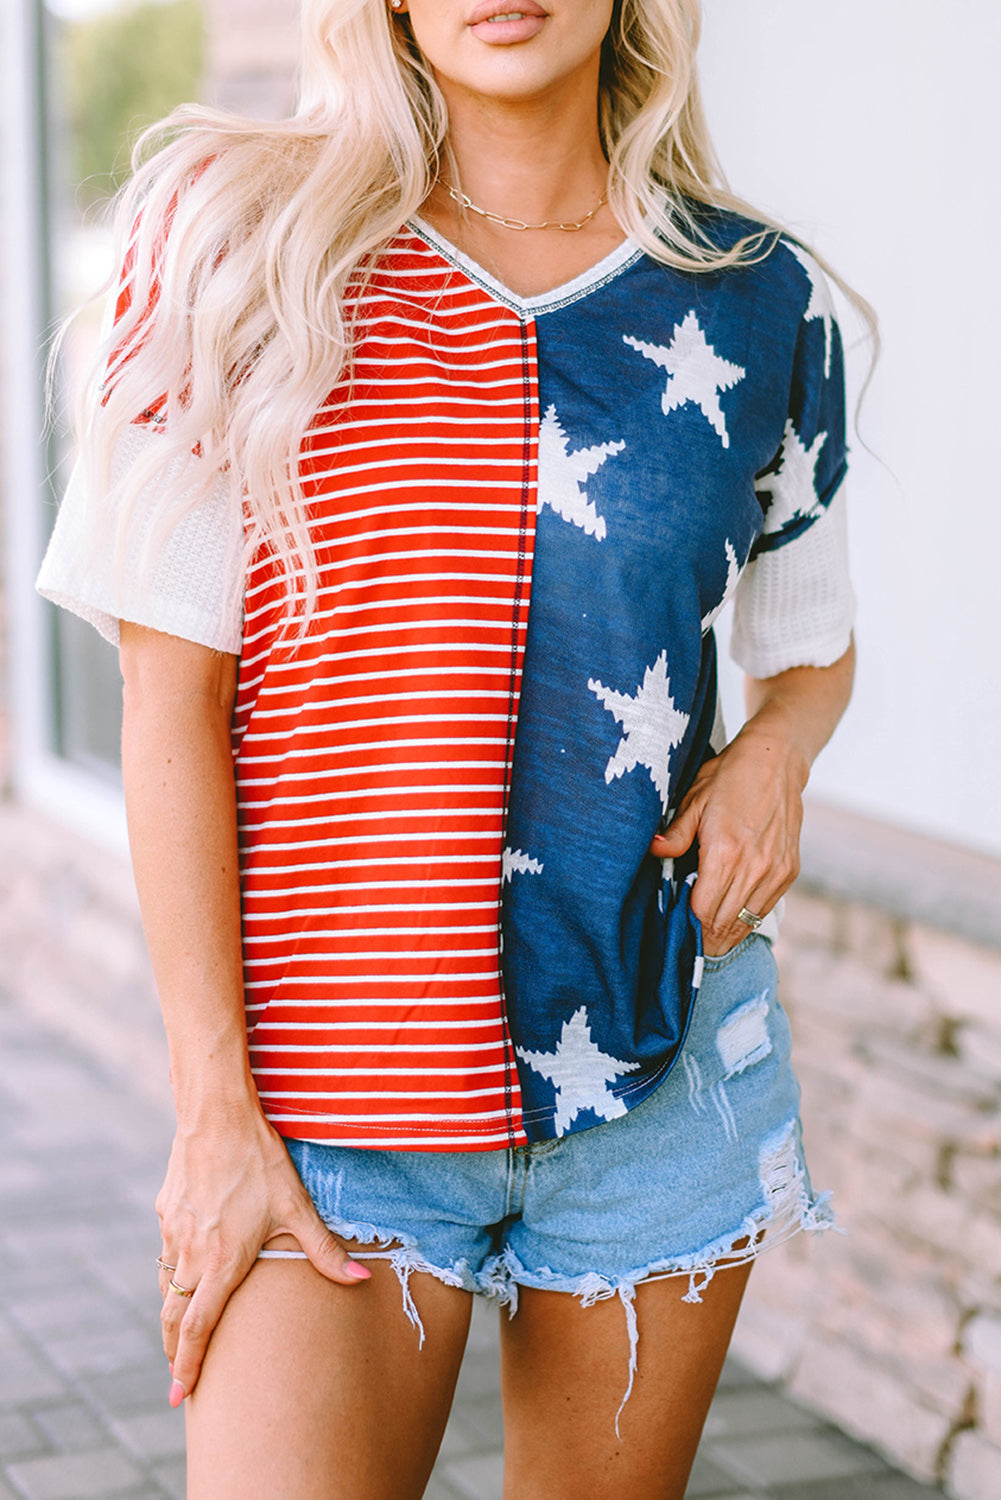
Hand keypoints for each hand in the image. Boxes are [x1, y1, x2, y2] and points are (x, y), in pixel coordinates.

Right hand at [156, 1102, 369, 1404]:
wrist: (217, 1115)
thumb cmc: (260, 1160)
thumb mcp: (296, 1206)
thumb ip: (323, 1250)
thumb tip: (361, 1280)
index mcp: (222, 1261)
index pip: (197, 1327)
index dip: (189, 1365)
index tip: (183, 1395)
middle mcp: (191, 1253)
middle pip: (173, 1318)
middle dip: (175, 1353)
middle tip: (180, 1383)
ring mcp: (174, 1232)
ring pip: (166, 1285)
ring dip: (172, 1314)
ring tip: (182, 1335)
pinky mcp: (166, 1210)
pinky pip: (166, 1252)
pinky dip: (172, 1274)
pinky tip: (186, 1273)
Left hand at [648, 722, 807, 956]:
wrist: (775, 761)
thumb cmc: (727, 778)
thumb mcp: (693, 801)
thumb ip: (675, 834)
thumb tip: (653, 851)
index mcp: (725, 853)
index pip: (703, 912)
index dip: (688, 927)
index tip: (674, 932)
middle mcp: (754, 867)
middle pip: (724, 924)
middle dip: (704, 939)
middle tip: (685, 946)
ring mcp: (775, 871)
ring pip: (746, 923)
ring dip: (726, 936)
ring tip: (706, 942)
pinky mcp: (788, 870)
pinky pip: (764, 909)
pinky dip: (746, 920)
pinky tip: (729, 922)